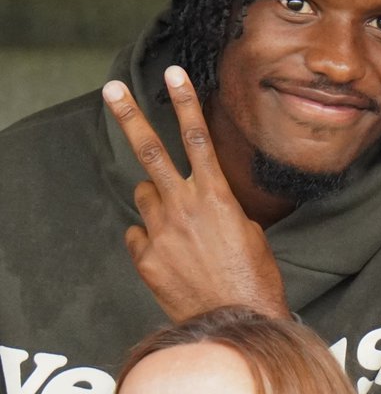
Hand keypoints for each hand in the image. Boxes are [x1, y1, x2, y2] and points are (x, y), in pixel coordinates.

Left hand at [103, 66, 289, 321]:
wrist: (236, 320)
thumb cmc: (254, 276)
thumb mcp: (249, 231)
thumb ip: (217, 207)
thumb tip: (199, 200)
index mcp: (216, 197)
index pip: (198, 139)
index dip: (186, 103)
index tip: (174, 74)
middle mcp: (183, 208)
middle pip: (150, 152)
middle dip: (130, 117)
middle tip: (113, 90)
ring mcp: (160, 233)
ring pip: (144, 196)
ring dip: (156, 201)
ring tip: (178, 224)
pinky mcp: (146, 258)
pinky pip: (139, 235)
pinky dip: (152, 239)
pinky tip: (172, 256)